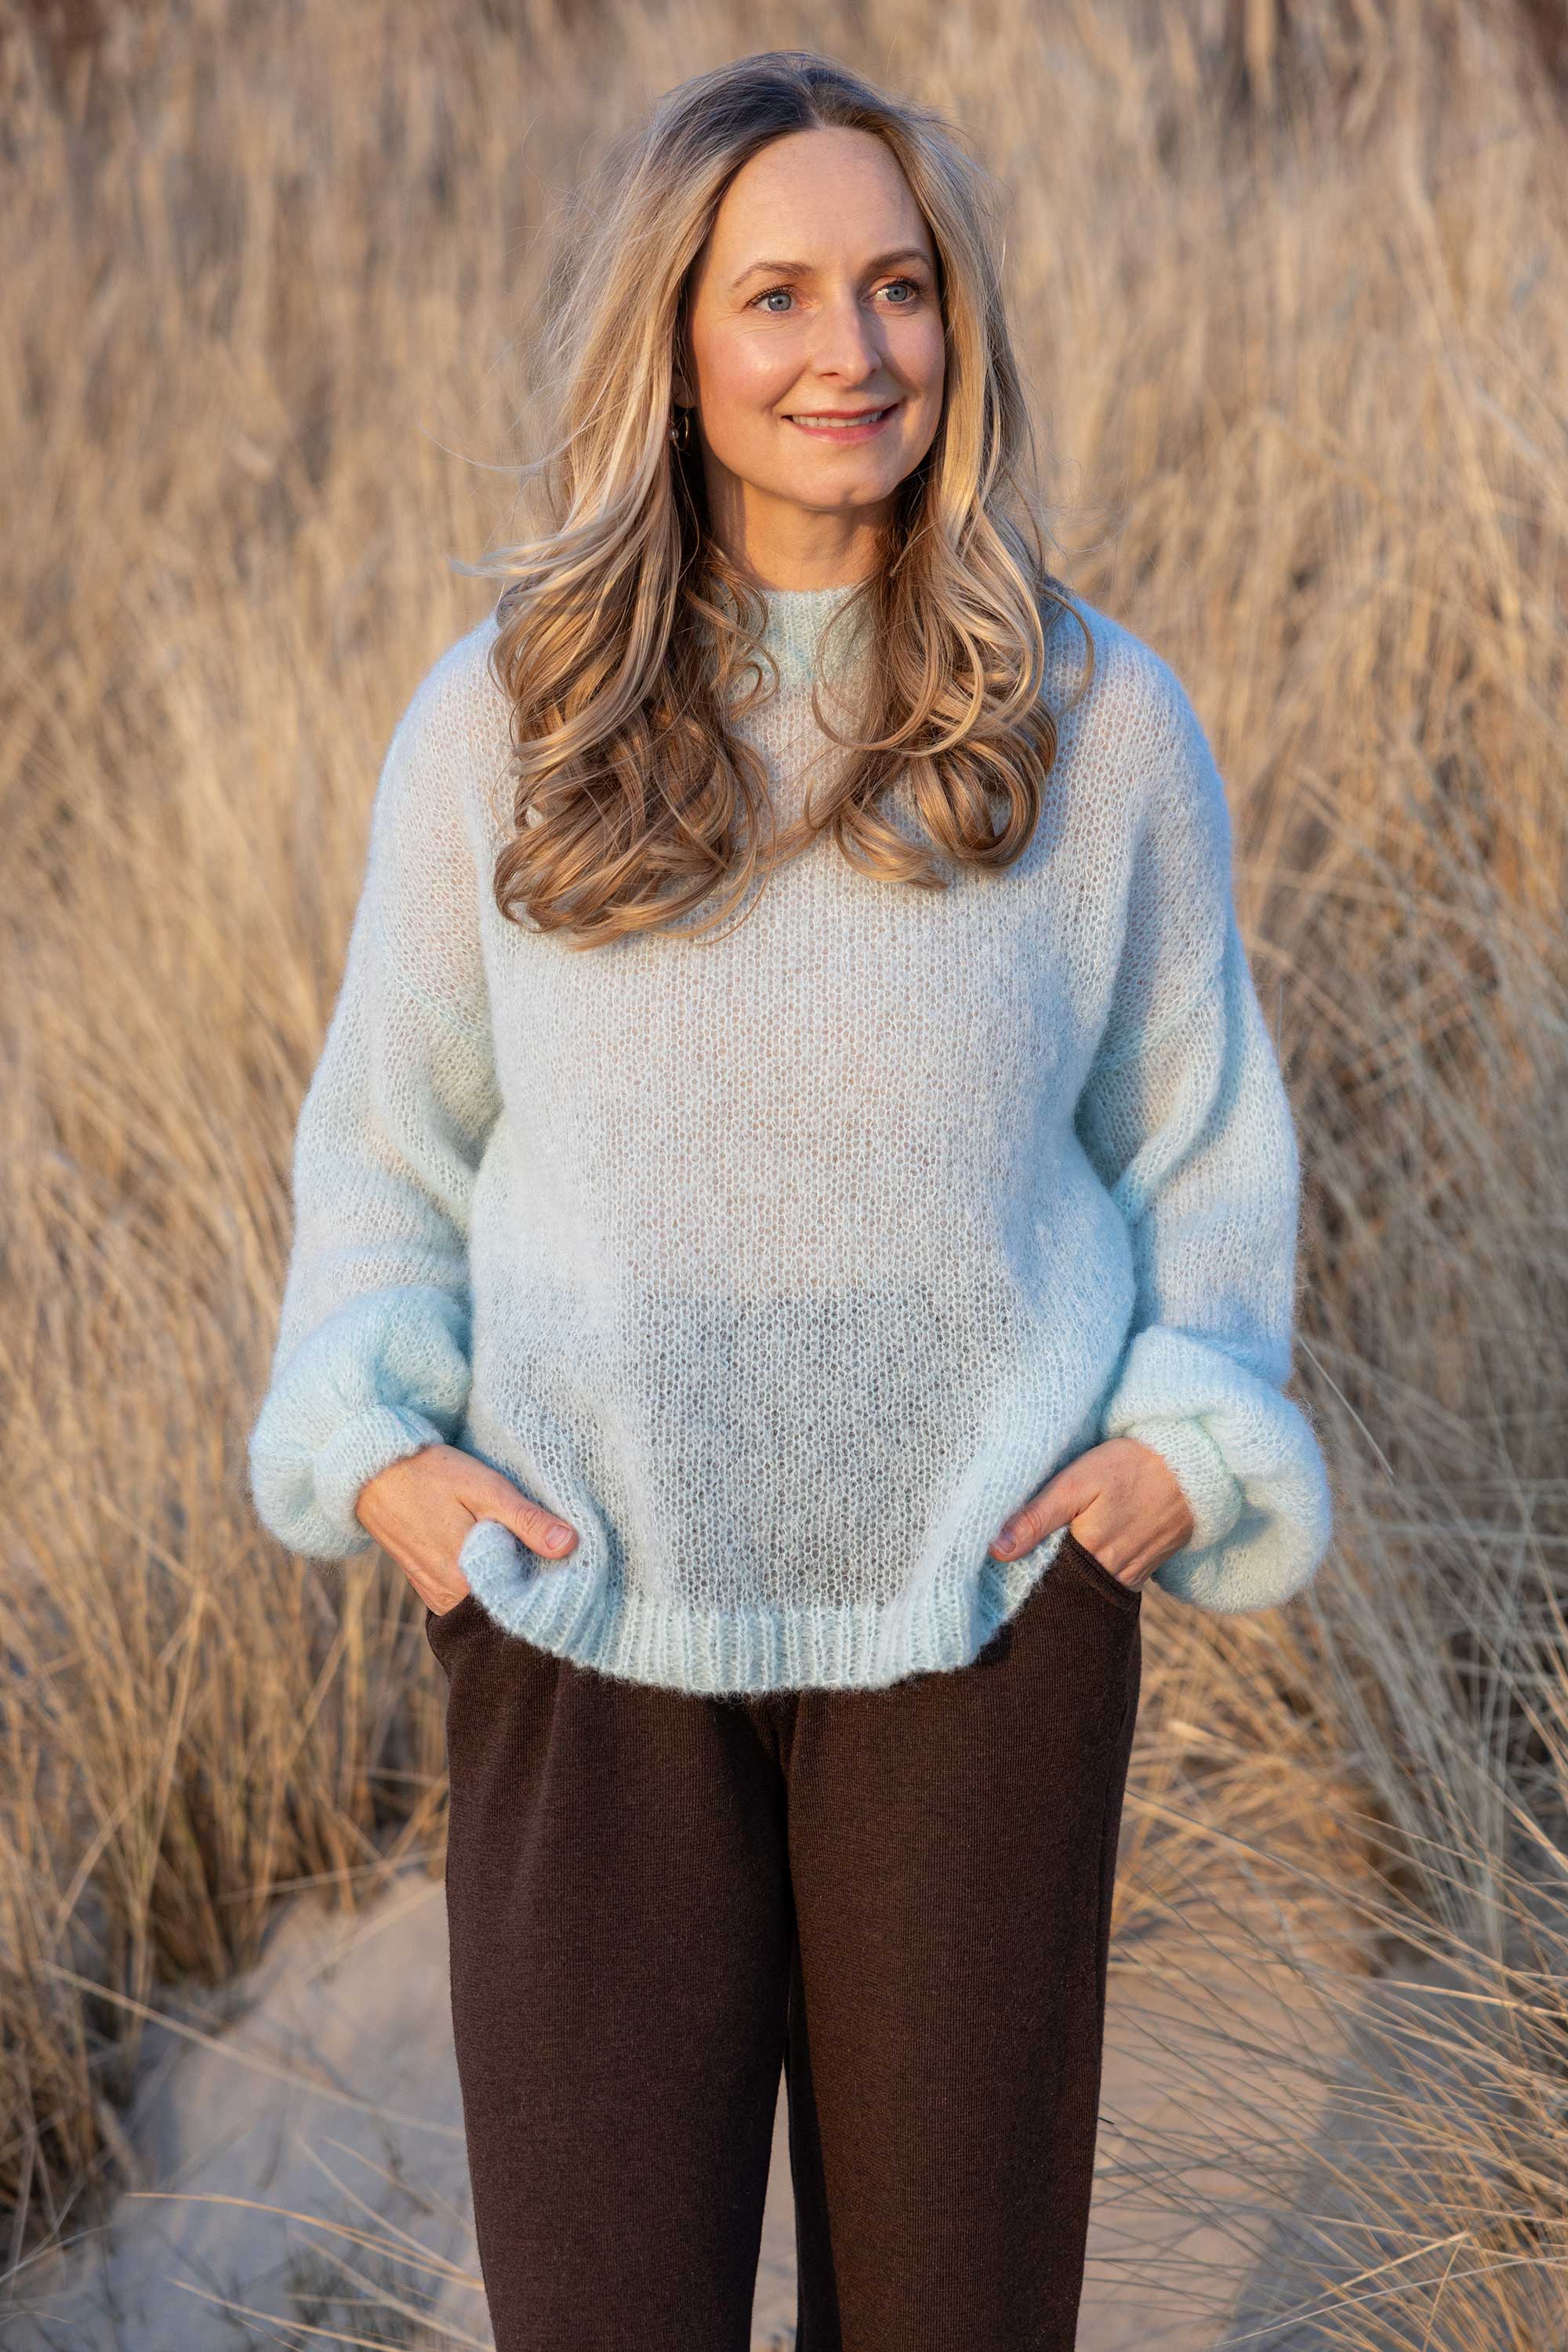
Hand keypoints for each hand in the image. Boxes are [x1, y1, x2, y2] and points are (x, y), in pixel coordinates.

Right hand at [354, 1443, 577, 1615]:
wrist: (372, 1472)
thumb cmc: (431, 1474)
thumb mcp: (486, 1488)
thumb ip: (527, 1520)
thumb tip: (570, 1545)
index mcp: (469, 1580)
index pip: (526, 1601)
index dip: (552, 1584)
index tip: (572, 1563)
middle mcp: (451, 1599)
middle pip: (507, 1604)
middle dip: (532, 1584)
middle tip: (552, 1553)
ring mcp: (437, 1596)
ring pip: (488, 1601)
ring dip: (509, 1582)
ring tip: (526, 1551)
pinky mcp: (429, 1588)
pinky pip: (468, 1596)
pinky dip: (486, 1581)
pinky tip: (499, 1555)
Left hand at [987, 1437, 1194, 1592]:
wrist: (1196, 1466)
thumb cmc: (1132, 1466)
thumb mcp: (1078, 1482)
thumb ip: (1037, 1517)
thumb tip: (996, 1551)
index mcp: (1087, 1556)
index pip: (1039, 1580)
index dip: (1016, 1572)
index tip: (993, 1563)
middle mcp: (1110, 1576)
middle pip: (1063, 1587)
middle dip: (1040, 1576)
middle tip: (1014, 1560)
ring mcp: (1132, 1575)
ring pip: (1087, 1585)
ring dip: (1066, 1573)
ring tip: (1043, 1554)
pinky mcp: (1145, 1568)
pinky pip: (1110, 1579)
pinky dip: (1091, 1570)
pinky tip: (1078, 1552)